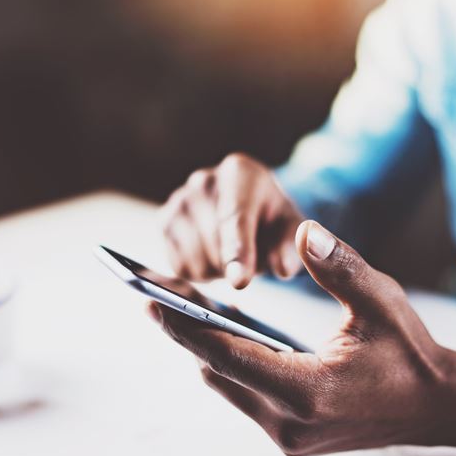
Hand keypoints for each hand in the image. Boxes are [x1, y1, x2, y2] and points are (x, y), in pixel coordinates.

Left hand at [149, 221, 455, 455]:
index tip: (148, 300)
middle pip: (216, 371)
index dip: (185, 325)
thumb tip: (303, 230)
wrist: (440, 409)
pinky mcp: (291, 438)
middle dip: (186, 331)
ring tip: (183, 304)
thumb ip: (340, 266)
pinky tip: (226, 329)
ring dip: (206, 347)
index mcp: (307, 391)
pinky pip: (244, 394)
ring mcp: (288, 438)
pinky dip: (230, 362)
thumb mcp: (381, 302)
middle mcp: (289, 424)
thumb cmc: (411, 353)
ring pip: (226, 384)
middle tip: (156, 291)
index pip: (227, 354)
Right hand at [159, 153, 303, 287]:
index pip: (235, 217)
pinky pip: (180, 267)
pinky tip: (212, 255)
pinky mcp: (163, 222)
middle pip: (214, 246)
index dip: (237, 252)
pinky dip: (200, 272)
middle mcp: (203, 181)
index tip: (240, 282)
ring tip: (231, 253)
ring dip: (218, 271)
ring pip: (196, 261)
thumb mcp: (290, 229)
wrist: (246, 207)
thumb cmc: (271, 219)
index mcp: (239, 172)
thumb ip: (291, 247)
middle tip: (252, 255)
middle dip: (236, 264)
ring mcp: (178, 200)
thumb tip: (283, 268)